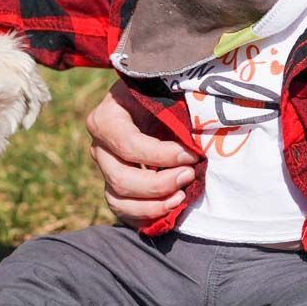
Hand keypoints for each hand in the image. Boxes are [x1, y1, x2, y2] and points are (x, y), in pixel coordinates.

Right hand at [86, 80, 198, 226]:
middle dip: (159, 183)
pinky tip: (171, 207)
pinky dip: (146, 215)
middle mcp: (99, 146)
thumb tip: (207, 118)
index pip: (128, 145)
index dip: (162, 155)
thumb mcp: (168, 90)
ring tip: (181, 197)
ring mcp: (105, 168)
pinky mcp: (114, 185)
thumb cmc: (166, 95)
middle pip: (120, 178)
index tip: (192, 155)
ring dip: (153, 204)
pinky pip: (122, 209)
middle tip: (190, 175)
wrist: (156, 104)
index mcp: (107, 117)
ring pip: (118, 198)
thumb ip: (180, 102)